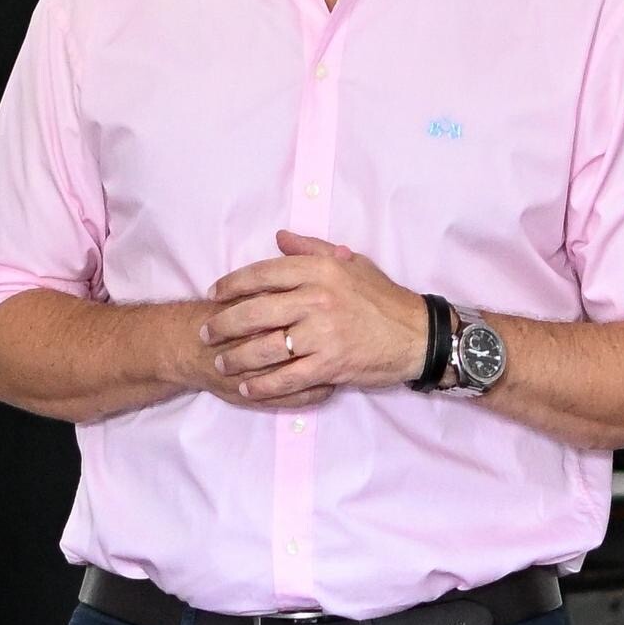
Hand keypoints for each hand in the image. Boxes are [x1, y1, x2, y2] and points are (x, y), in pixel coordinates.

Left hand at [198, 233, 430, 405]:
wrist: (417, 334)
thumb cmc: (383, 298)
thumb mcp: (351, 264)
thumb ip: (313, 250)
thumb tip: (280, 237)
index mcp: (321, 270)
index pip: (264, 273)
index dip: (232, 284)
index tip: (214, 294)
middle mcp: (318, 298)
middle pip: (255, 311)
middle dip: (224, 325)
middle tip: (206, 333)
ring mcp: (323, 333)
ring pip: (265, 347)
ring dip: (237, 358)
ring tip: (221, 363)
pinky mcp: (330, 364)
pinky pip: (287, 377)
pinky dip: (263, 385)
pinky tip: (248, 387)